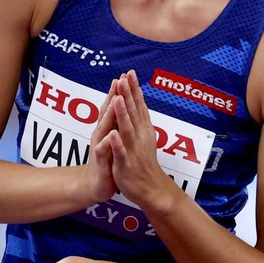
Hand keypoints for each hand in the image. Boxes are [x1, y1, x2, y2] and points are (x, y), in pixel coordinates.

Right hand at [79, 82, 120, 203]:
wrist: (96, 184)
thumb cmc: (107, 159)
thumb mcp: (114, 138)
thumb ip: (116, 122)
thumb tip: (123, 105)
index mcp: (107, 128)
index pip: (113, 107)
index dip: (119, 91)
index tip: (126, 75)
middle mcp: (101, 134)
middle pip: (107, 112)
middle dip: (113, 96)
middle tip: (119, 79)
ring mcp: (99, 146)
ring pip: (104, 128)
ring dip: (109, 114)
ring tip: (115, 100)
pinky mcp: (100, 161)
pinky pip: (102, 151)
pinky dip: (106, 143)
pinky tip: (110, 136)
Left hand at [105, 69, 178, 214]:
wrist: (150, 190)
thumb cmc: (143, 163)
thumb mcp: (144, 138)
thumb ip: (141, 121)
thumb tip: (140, 104)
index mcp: (143, 130)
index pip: (138, 106)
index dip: (134, 89)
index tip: (130, 72)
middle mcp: (140, 137)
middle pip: (133, 112)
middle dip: (128, 94)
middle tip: (125, 76)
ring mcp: (133, 150)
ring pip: (127, 129)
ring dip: (122, 114)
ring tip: (118, 98)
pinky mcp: (126, 165)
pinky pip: (121, 153)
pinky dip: (117, 143)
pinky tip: (113, 134)